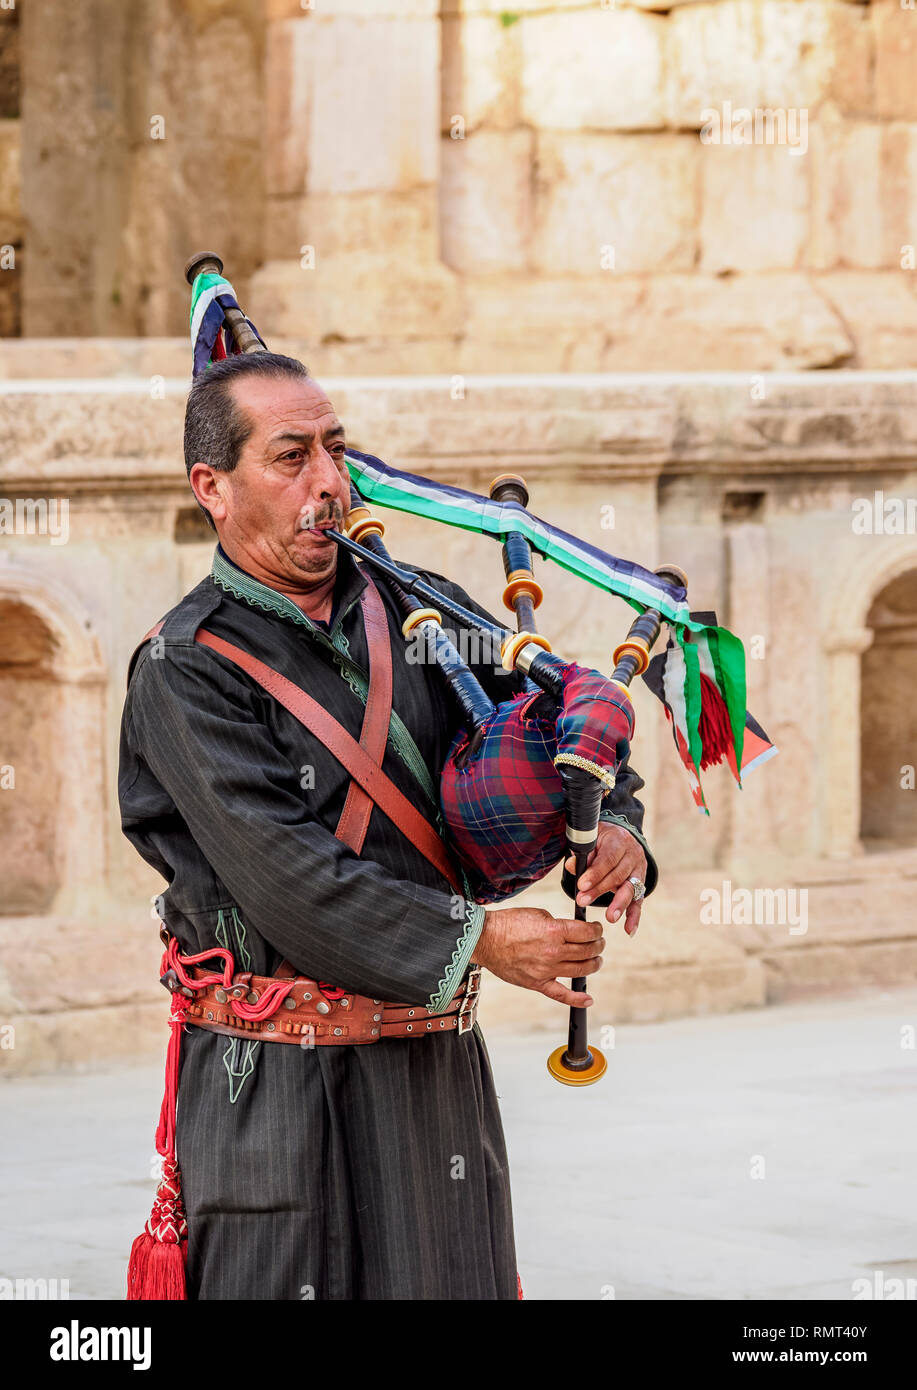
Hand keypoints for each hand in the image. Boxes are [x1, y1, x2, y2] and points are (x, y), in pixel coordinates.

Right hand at [474, 906, 603, 1008]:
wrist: (485, 939)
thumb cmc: (508, 923)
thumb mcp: (538, 914)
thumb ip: (558, 924)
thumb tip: (573, 931)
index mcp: (554, 931)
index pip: (588, 932)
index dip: (597, 930)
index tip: (597, 929)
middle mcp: (553, 952)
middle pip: (588, 951)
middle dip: (598, 945)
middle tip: (599, 943)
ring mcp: (546, 970)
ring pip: (581, 971)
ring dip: (594, 964)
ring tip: (595, 959)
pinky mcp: (537, 983)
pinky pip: (561, 995)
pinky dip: (577, 999)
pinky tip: (588, 999)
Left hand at [563, 823, 646, 936]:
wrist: (620, 836)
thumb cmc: (600, 840)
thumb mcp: (590, 839)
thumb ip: (582, 854)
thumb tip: (572, 866)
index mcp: (619, 840)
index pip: (608, 858)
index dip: (595, 872)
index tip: (581, 885)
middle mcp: (632, 854)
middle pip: (618, 875)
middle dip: (599, 890)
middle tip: (582, 901)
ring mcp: (639, 870)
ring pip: (630, 889)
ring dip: (620, 904)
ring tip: (610, 918)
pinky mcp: (641, 884)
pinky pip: (638, 901)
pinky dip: (634, 916)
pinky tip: (629, 930)